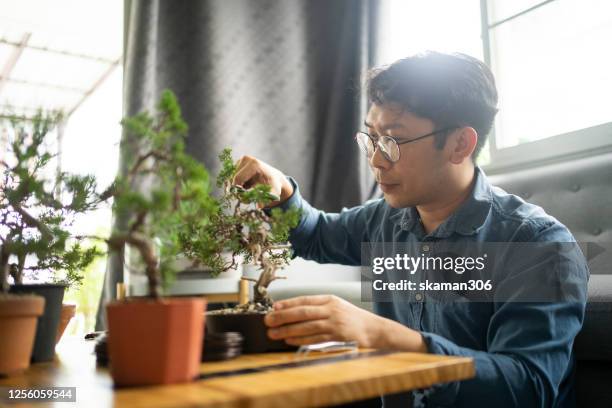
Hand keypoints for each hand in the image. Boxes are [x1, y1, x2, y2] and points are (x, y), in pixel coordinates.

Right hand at [232, 155, 293, 206]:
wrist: (274, 177)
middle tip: (247, 197)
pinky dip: (238, 183)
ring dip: (238, 187)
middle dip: (238, 189)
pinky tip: (246, 184)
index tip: (244, 199)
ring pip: (232, 178)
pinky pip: (232, 176)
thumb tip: (259, 206)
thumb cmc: (273, 185)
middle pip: (234, 178)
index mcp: (254, 164)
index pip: (238, 178)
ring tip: (249, 189)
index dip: (238, 190)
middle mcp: (246, 159)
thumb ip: (266, 199)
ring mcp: (241, 160)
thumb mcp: (273, 193)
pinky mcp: (238, 162)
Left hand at [264, 295, 383, 346]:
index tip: (273, 307)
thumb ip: (318, 307)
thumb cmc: (353, 318)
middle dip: (283, 316)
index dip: (287, 303)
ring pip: (306, 326)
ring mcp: (334, 323)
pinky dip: (300, 340)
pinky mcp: (337, 336)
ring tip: (274, 333)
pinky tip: (289, 341)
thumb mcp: (336, 306)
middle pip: (302, 312)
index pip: (304, 299)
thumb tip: (293, 310)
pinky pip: (314, 338)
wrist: (374, 329)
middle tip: (268, 321)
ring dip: (288, 330)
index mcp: (329, 299)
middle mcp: (331, 309)